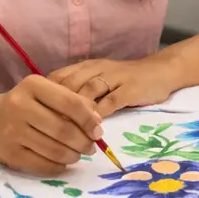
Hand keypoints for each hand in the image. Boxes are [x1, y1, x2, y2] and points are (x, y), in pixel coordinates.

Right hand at [0, 74, 105, 174]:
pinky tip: (61, 162)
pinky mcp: (10, 154)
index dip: (89, 120)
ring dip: (73, 156)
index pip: (70, 103)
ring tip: (76, 154)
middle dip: (83, 142)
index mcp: (33, 85)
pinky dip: (59, 166)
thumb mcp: (45, 94)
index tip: (98, 131)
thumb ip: (72, 102)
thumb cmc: (24, 105)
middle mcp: (20, 106)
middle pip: (64, 130)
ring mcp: (13, 131)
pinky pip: (43, 165)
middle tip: (90, 147)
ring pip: (55, 150)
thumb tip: (96, 123)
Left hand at [47, 56, 180, 117]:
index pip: (58, 77)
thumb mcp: (98, 80)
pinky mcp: (130, 88)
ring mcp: (114, 77)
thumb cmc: (125, 79)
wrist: (161, 71)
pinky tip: (93, 128)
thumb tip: (51, 111)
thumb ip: (78, 91)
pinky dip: (100, 114)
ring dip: (76, 112)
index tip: (38, 114)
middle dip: (57, 106)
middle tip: (48, 127)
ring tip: (68, 131)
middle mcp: (97, 68)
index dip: (46, 96)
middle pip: (69, 84)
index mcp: (86, 66)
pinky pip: (111, 101)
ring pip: (88, 91)